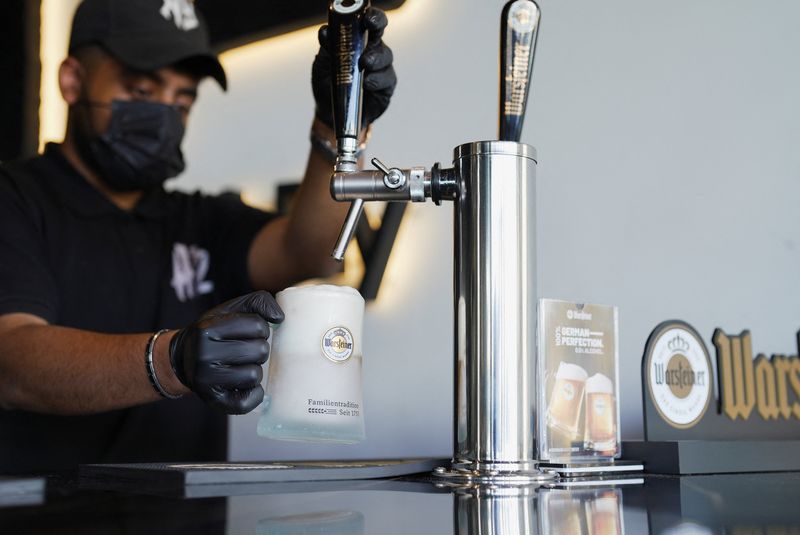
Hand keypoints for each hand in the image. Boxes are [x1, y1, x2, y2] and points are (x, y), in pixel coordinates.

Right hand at [169, 291, 283, 413]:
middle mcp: (203, 354)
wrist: (184, 358)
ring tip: (242, 365)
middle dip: (258, 349)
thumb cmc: (215, 332)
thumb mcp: (231, 309)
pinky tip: (244, 385)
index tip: (250, 332)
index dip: (261, 329)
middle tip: (245, 350)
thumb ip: (259, 302)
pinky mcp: (214, 400)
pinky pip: (248, 401)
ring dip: (254, 369)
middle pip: (259, 351)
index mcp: (208, 328)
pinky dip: (254, 393)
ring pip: (254, 375)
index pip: (257, 325)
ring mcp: (206, 380)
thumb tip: (279, 318)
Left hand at [312, 7, 396, 129]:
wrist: (331, 113)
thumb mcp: (323, 65)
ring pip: (385, 57)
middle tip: (371, 27)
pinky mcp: (386, 88)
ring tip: (365, 64)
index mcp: (358, 41)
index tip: (367, 14)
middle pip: (380, 35)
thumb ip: (327, 48)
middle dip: (377, 28)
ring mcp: (381, 70)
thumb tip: (325, 31)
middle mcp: (372, 52)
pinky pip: (387, 80)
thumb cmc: (328, 84)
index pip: (368, 23)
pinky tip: (368, 83)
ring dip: (376, 58)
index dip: (371, 15)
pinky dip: (377, 80)